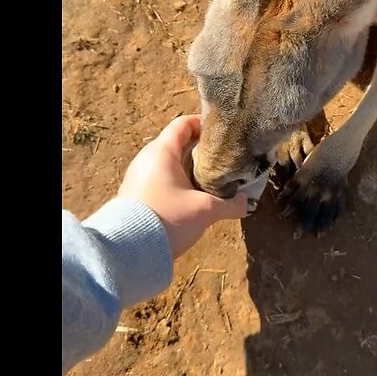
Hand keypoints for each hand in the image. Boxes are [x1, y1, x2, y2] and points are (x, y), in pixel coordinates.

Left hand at [119, 115, 249, 257]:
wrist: (130, 250)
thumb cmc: (168, 219)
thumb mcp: (204, 211)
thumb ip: (230, 204)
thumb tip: (246, 203)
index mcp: (162, 151)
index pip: (183, 124)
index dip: (204, 125)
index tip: (222, 134)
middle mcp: (147, 159)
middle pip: (178, 144)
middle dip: (202, 151)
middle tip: (223, 160)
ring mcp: (139, 177)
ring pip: (170, 165)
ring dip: (190, 170)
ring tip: (212, 181)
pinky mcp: (136, 195)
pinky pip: (161, 180)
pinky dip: (178, 183)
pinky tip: (193, 198)